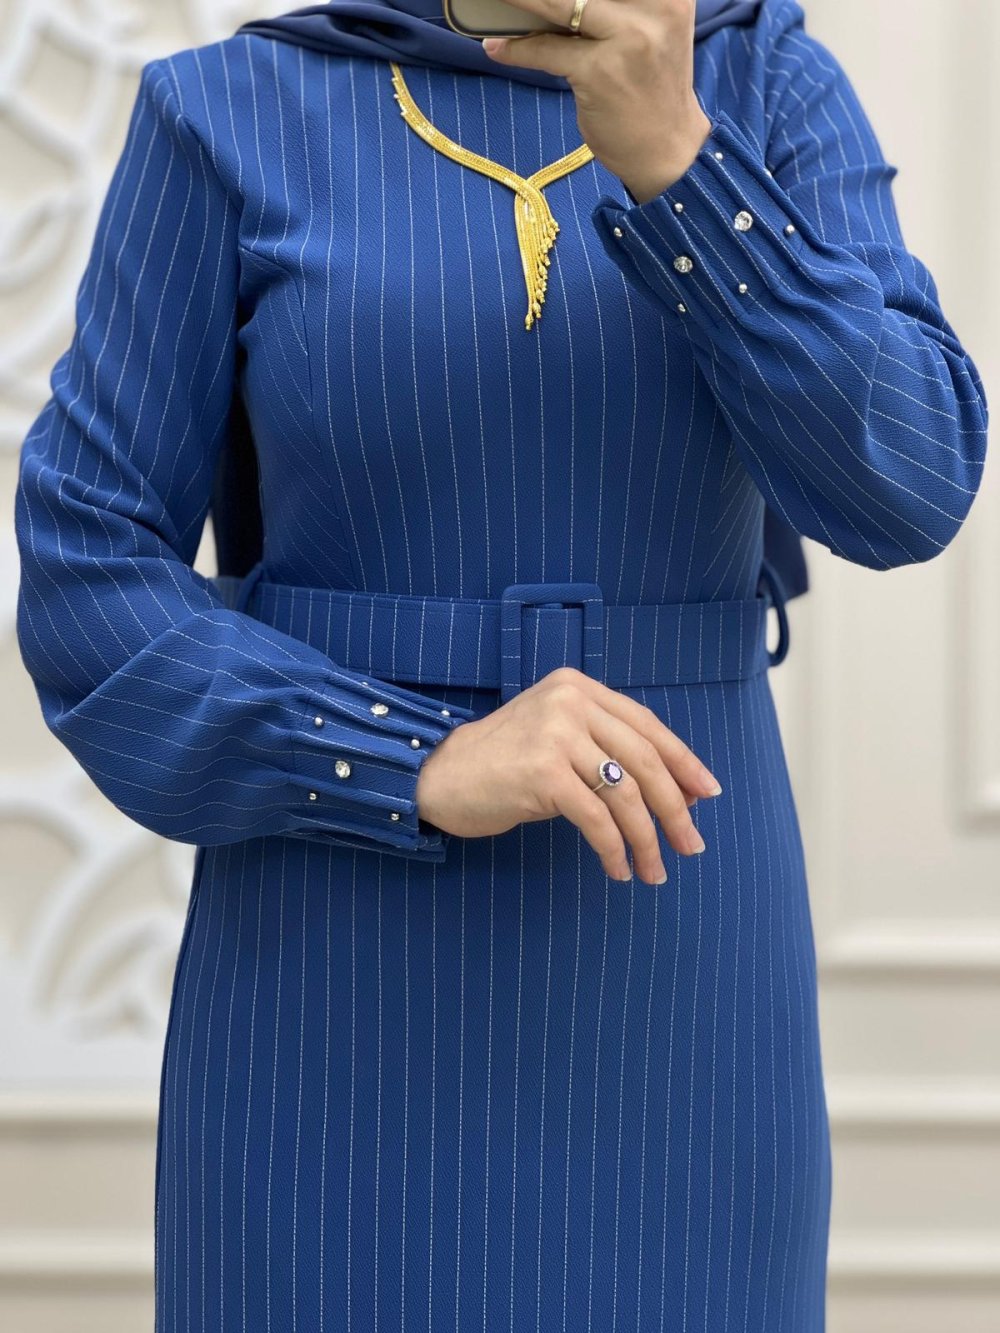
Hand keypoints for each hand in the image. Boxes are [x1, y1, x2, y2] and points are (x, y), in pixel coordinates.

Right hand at [415, 666, 721, 883]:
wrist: (437, 774)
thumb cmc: (501, 763)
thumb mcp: (556, 737)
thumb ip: (603, 747)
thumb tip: (674, 792)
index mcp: (579, 688)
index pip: (647, 725)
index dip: (683, 762)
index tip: (707, 795)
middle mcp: (571, 702)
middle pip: (644, 759)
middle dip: (674, 808)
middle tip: (692, 844)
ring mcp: (556, 734)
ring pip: (625, 793)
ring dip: (647, 838)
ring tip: (656, 870)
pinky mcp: (543, 772)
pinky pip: (596, 818)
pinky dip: (614, 849)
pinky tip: (618, 870)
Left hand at [481, 0, 711, 203]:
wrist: (670, 151)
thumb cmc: (652, 91)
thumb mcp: (650, 34)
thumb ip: (618, 9)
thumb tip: (555, 3)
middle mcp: (653, 8)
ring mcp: (627, 38)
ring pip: (559, 5)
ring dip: (520, 2)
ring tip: (496, 0)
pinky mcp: (600, 72)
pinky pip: (547, 50)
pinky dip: (517, 49)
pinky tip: (497, 48)